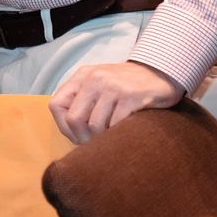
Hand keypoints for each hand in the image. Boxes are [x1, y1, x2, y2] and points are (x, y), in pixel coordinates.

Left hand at [49, 60, 183, 143]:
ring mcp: (113, 87)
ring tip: (113, 135)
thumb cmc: (127, 86)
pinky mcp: (131, 96)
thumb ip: (82, 102)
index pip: (56, 105)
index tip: (78, 136)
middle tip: (97, 143)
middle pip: (74, 119)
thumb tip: (70, 132)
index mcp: (83, 76)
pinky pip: (116, 126)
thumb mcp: (99, 86)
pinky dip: (119, 134)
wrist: (160, 73)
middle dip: (83, 138)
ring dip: (104, 137)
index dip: (64, 127)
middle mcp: (95, 78)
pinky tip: (125, 130)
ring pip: (95, 126)